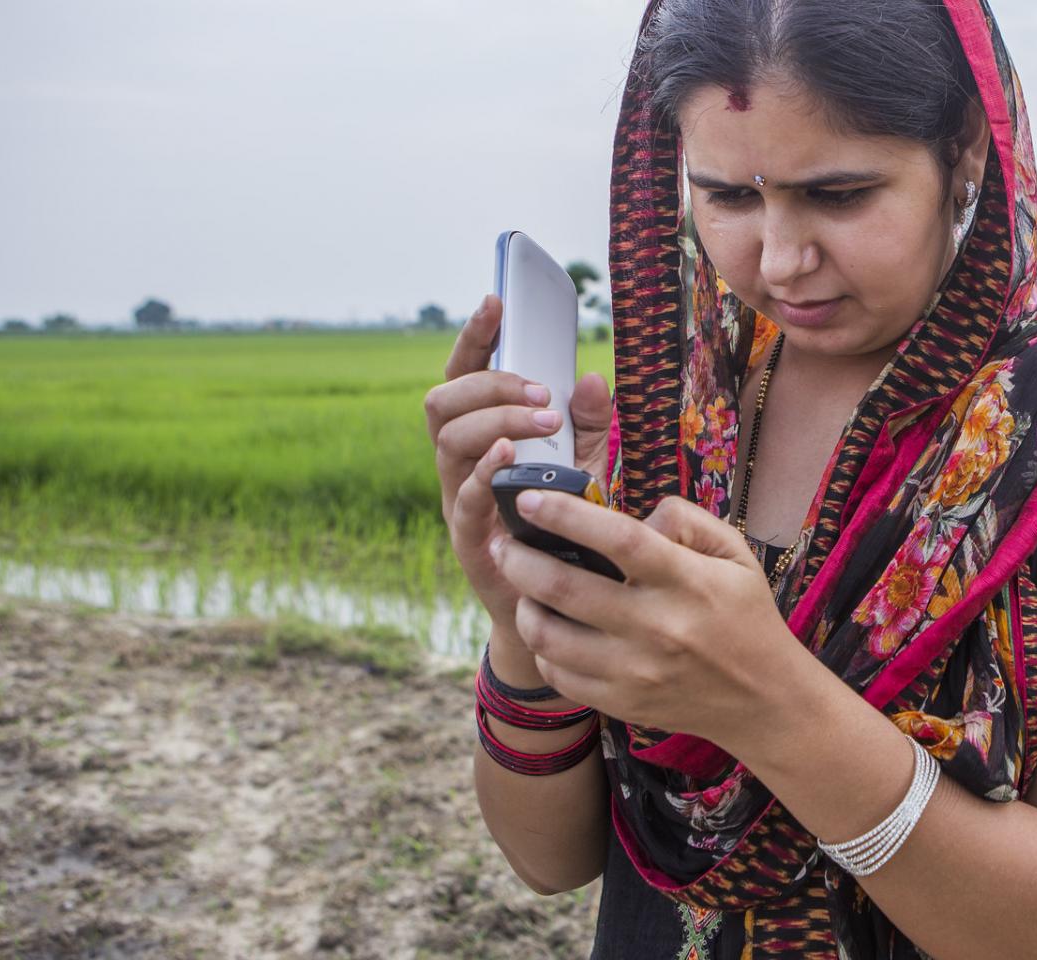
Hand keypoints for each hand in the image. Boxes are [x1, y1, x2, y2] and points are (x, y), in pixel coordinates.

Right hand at [425, 293, 613, 629]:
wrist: (561, 606)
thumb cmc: (566, 529)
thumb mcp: (587, 468)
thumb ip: (589, 425)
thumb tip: (593, 379)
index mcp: (482, 438)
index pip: (465, 376)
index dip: (474, 338)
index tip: (496, 302)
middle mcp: (461, 464)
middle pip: (443, 402)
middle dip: (489, 384)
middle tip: (539, 393)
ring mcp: (460, 500)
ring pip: (449, 441)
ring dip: (495, 419)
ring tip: (540, 420)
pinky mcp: (470, 538)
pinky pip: (465, 497)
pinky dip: (485, 470)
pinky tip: (510, 455)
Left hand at [489, 489, 804, 743]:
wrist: (762, 698)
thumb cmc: (744, 614)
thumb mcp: (735, 553)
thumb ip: (688, 519)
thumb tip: (637, 513)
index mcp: (688, 581)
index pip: (617, 540)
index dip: (565, 515)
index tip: (528, 498)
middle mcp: (658, 627)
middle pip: (564, 587)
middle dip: (519, 558)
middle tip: (503, 542)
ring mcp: (635, 671)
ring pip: (549, 635)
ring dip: (522, 604)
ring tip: (522, 586)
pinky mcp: (621, 702)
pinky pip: (558, 674)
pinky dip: (542, 647)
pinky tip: (548, 628)